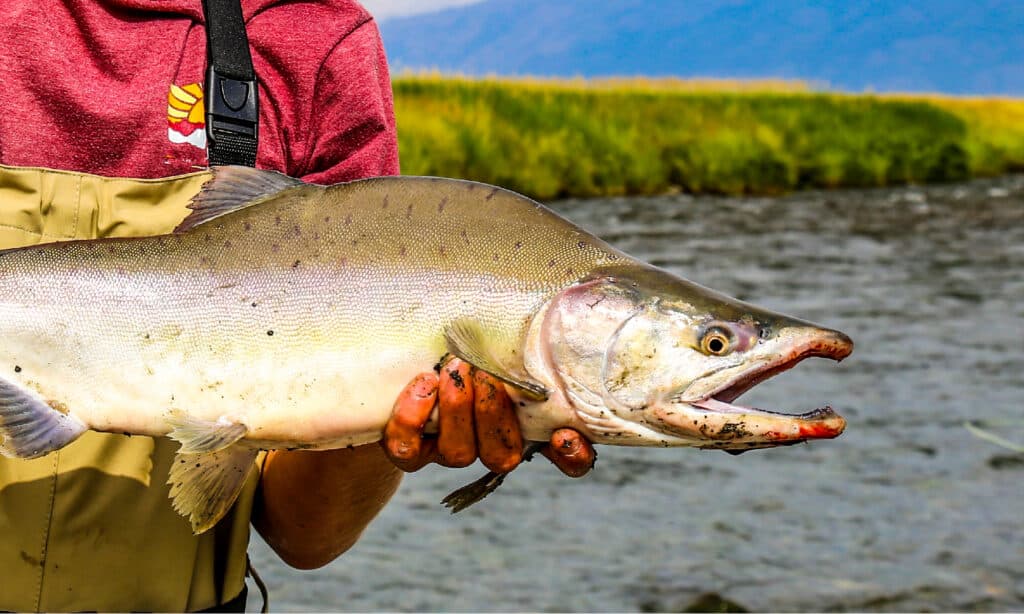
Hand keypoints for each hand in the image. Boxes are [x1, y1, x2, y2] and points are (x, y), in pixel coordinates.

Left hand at [382, 358, 595, 476]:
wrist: (408, 366)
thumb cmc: (472, 347)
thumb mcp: (507, 342)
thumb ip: (533, 341)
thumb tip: (565, 305)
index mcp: (528, 426)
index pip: (566, 459)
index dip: (571, 457)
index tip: (564, 435)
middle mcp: (491, 446)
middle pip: (503, 454)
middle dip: (493, 413)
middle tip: (486, 374)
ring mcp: (450, 450)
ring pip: (459, 453)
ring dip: (458, 408)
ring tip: (455, 368)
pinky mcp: (410, 450)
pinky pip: (408, 449)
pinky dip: (414, 416)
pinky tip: (424, 382)